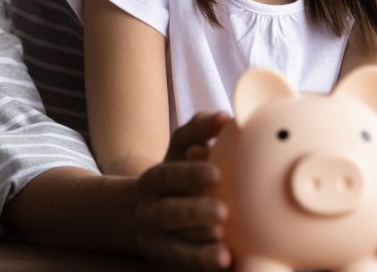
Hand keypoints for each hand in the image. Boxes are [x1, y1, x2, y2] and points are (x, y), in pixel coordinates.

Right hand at [135, 112, 231, 270]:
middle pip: (170, 212)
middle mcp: (149, 211)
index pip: (168, 175)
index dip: (190, 175)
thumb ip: (199, 129)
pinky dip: (203, 264)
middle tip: (224, 213)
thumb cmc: (178, 174)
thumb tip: (224, 118)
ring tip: (223, 242)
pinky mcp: (166, 262)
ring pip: (176, 244)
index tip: (217, 173)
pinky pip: (185, 265)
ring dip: (200, 246)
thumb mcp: (181, 149)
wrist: (150, 214)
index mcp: (153, 180)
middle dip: (195, 212)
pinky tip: (227, 262)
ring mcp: (156, 240)